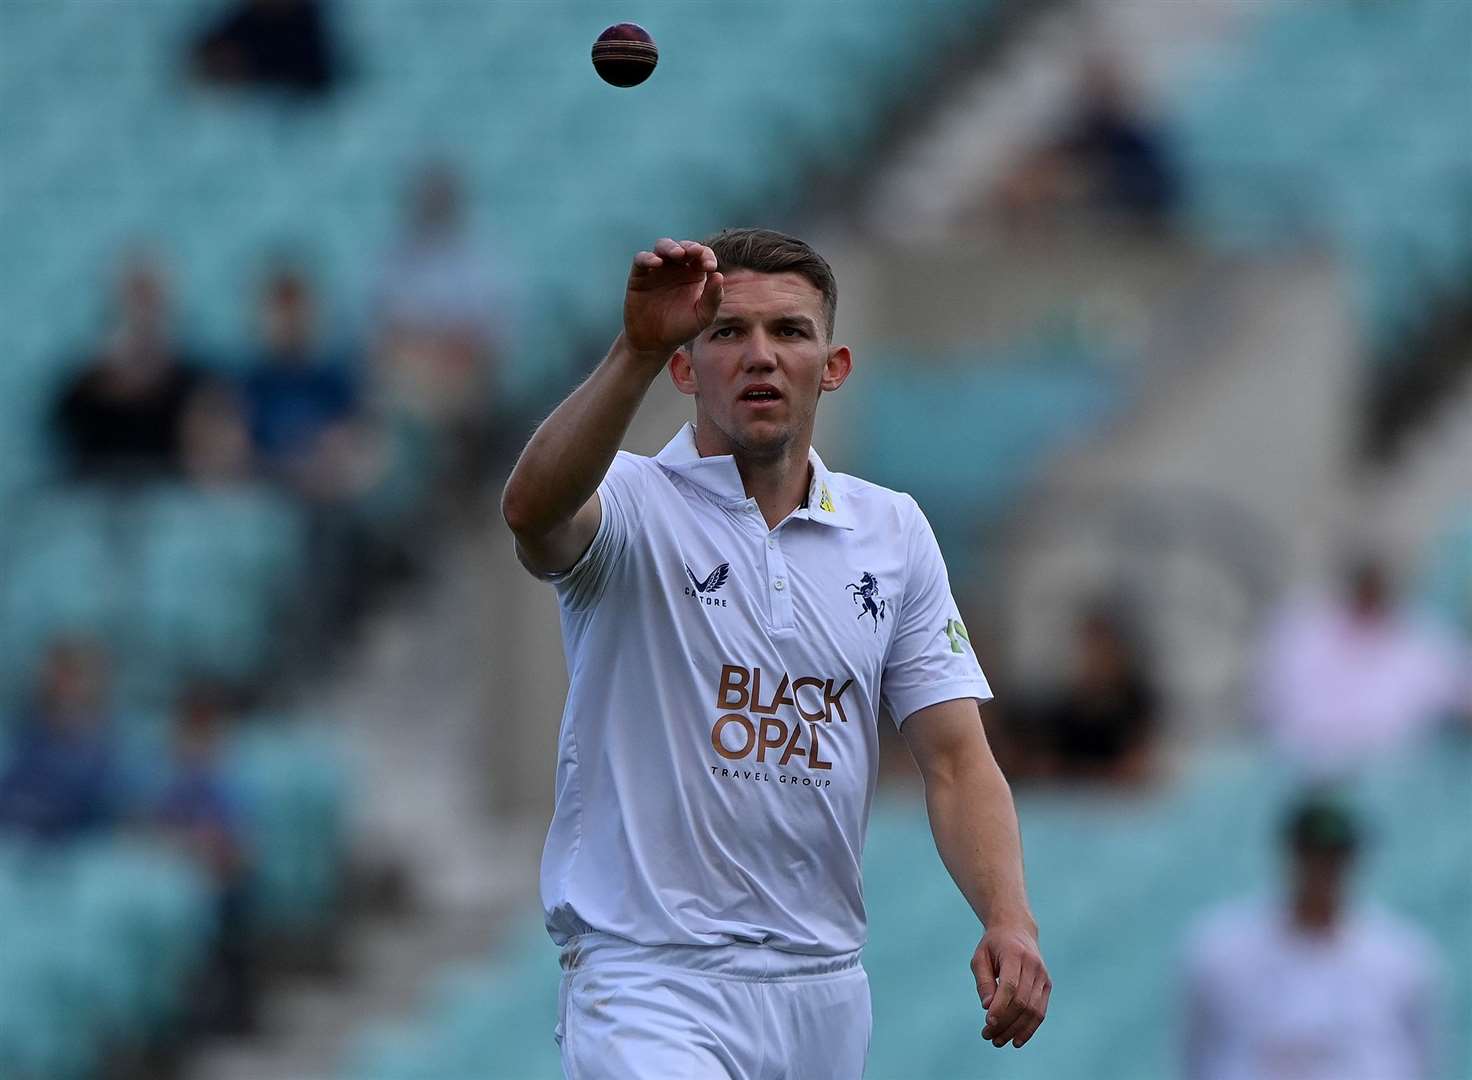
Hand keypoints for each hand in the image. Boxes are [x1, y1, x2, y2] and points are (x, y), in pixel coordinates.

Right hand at [623, 238, 723, 357]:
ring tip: (678, 253)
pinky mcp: (639, 276)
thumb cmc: (681, 329)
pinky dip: (648, 258)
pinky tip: (656, 263)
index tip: (710, 267)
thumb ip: (713, 298)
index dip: (706, 256)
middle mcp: (676, 268)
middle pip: (683, 246)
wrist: (655, 343)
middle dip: (689, 246)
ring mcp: (657, 270)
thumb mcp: (702, 317)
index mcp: (694, 274)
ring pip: (662, 246)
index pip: (702, 255)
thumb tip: (719, 275)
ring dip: (670, 246)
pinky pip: (642, 259)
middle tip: (694, 252)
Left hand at [973, 924, 1049, 1048]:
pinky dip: (1029, 1028)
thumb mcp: (980, 958)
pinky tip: (1016, 1040)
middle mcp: (1033, 965)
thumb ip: (983, 982)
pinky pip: (1040, 1011)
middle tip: (987, 1036)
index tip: (988, 1023)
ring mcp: (1043, 976)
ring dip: (1015, 1029)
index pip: (1010, 986)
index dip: (1000, 1007)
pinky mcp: (1047, 985)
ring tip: (998, 1041)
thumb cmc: (993, 946)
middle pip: (1021, 1001)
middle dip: (1004, 1022)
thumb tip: (988, 1008)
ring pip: (1032, 1010)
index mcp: (1014, 954)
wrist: (1017, 930)